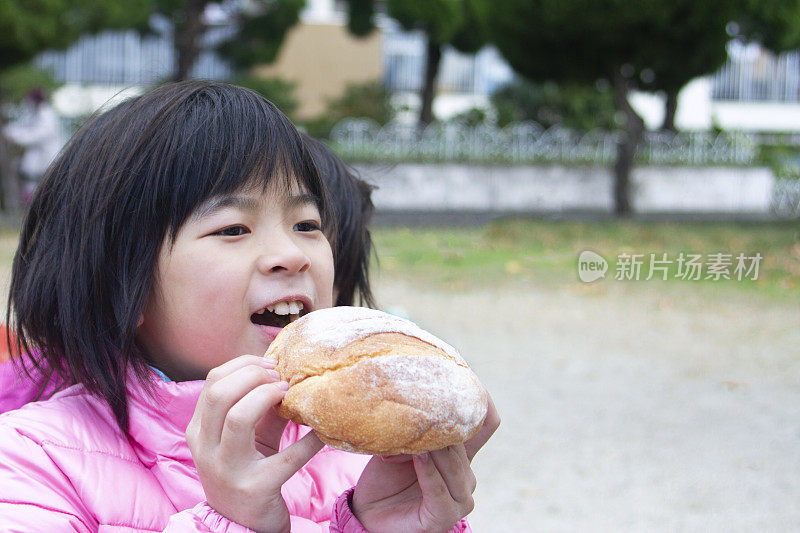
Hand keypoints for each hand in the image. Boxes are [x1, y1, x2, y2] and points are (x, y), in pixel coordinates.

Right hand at [186, 355, 323, 532]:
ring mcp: (228, 470)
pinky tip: (322, 432)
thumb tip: (283, 371)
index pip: (213, 382)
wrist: (242, 524)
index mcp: (199, 431)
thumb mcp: (246, 436)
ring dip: (267, 396)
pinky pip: (288, 457)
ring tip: (288, 393)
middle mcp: (206, 449)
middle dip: (254, 375)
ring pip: (238, 417)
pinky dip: (310, 440)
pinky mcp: (257, 488)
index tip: (270, 364)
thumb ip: (258, 406)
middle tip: (280, 378)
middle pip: (220, 394)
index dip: (243, 365)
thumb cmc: (245, 470)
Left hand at [352, 393, 499, 532]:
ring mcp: (460, 499)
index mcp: (463, 456)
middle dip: (439, 428)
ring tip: (413, 438)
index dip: (482, 401)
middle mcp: (467, 476)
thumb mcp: (403, 442)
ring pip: (454, 464)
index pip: (487, 422)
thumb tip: (417, 393)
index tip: (463, 375)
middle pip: (462, 442)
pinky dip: (428, 472)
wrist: (370, 511)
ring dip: (432, 449)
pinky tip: (418, 457)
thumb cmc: (386, 475)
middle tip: (414, 412)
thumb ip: (418, 426)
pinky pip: (439, 490)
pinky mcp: (444, 516)